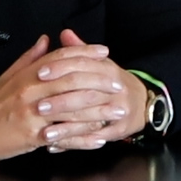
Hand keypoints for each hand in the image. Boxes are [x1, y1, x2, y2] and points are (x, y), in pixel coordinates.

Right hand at [0, 31, 137, 167]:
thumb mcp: (7, 77)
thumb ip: (30, 59)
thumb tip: (47, 39)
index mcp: (27, 75)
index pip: (61, 59)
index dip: (85, 53)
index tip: (105, 53)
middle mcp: (32, 92)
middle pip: (73, 81)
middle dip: (100, 82)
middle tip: (118, 84)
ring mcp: (33, 115)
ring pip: (73, 109)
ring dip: (99, 111)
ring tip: (117, 111)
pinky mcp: (32, 137)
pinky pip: (64, 137)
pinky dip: (83, 138)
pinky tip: (99, 139)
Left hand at [42, 29, 151, 149]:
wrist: (142, 103)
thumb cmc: (114, 84)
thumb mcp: (100, 65)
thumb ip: (80, 51)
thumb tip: (64, 33)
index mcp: (108, 70)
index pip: (84, 65)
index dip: (61, 68)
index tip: (40, 73)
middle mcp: (116, 89)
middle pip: (87, 93)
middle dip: (61, 100)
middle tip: (38, 107)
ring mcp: (119, 110)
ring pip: (91, 118)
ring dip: (66, 127)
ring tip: (44, 133)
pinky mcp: (119, 129)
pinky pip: (94, 138)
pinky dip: (73, 143)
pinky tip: (54, 147)